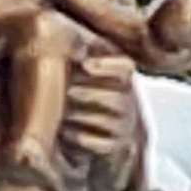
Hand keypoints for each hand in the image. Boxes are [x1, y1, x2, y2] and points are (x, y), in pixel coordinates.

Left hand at [60, 47, 137, 162]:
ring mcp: (123, 127)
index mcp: (124, 82)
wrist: (109, 140)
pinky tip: (65, 133)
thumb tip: (63, 42)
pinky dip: (81, 137)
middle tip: (67, 91)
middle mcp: (129, 104)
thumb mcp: (95, 81)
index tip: (86, 64)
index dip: (108, 65)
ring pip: (105, 120)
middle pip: (116, 97)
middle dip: (89, 93)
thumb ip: (85, 64)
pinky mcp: (114, 147)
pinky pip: (99, 143)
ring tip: (62, 112)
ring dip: (81, 115)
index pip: (126, 68)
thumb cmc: (95, 103)